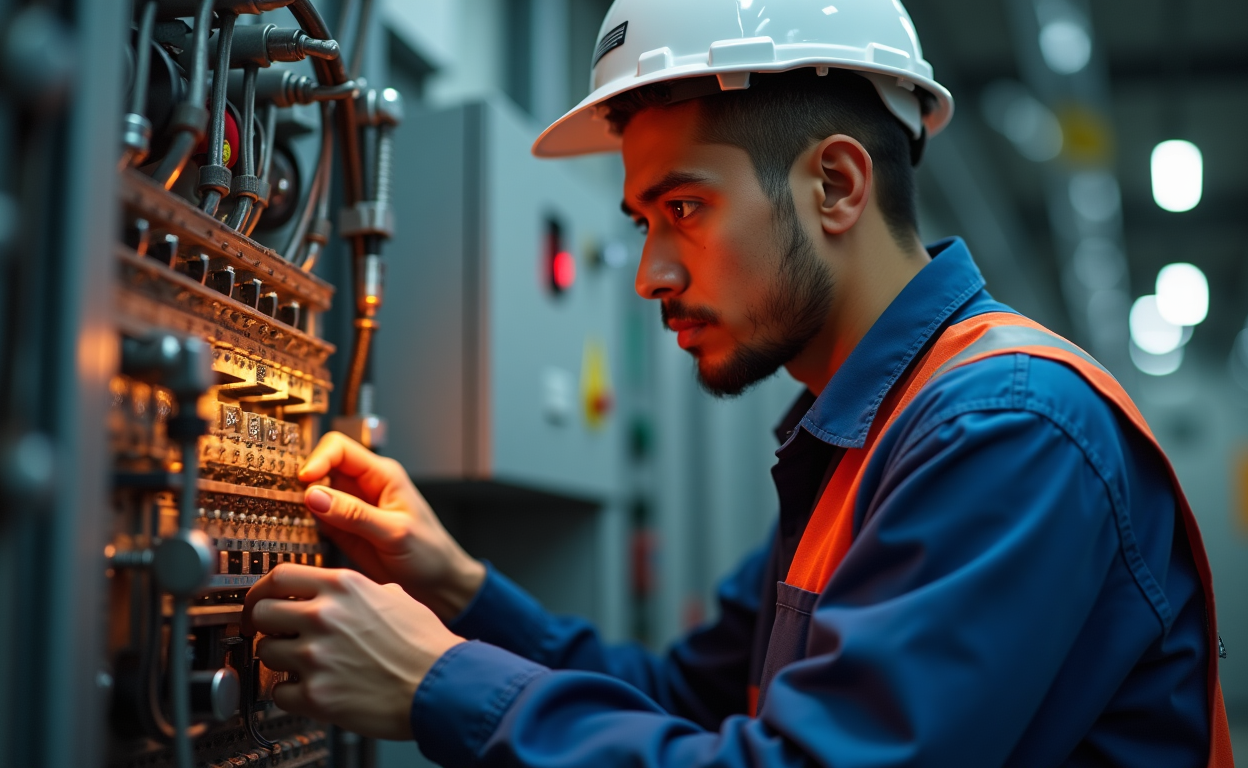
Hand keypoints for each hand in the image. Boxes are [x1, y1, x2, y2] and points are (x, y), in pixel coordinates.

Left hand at [243, 564, 464, 739]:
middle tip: (276, 634)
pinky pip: (279, 692)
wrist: (442, 686)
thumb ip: (362, 591)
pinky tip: (310, 690)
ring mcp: (316, 656)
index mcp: (344, 587)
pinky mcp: (316, 695)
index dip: (262, 590)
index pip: (279, 576)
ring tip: (302, 665)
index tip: (261, 600)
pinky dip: (290, 694)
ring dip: (280, 660)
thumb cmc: (426, 645)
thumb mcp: (396, 597)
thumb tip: (346, 595)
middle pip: (261, 612)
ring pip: (266, 652)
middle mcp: (325, 616)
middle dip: (266, 625)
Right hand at [298, 432, 484, 619]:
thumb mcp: (395, 533)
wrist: (438, 585)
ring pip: (314, 493)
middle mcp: (364, 486)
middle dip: (303, 481)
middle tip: (287, 500)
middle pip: (321, 468)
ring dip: (300, 502)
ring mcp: (351, 508)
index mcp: (382, 476)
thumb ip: (355, 514)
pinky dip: (304, 522)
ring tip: (286, 515)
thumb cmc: (430, 555)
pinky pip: (316, 518)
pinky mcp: (343, 529)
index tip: (303, 481)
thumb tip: (313, 495)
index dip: (317, 459)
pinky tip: (297, 531)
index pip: (340, 449)